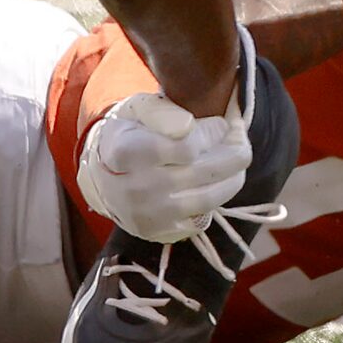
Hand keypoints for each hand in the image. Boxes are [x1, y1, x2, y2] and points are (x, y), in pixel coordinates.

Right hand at [76, 88, 250, 242]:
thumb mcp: (138, 110)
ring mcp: (146, 215)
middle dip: (233, 156)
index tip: (222, 123)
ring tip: (237, 164)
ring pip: (206, 200)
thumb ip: (165, 112)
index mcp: (127, 152)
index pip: (187, 146)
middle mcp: (135, 188)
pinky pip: (199, 221)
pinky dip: (212, 203)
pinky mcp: (155, 233)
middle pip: (202, 174)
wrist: (100, 176)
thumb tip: (197, 127)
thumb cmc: (127, 134)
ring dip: (232, 180)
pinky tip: (213, 186)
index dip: (212, 133)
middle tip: (242, 143)